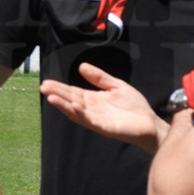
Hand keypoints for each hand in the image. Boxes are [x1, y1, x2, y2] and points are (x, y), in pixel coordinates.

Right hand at [40, 63, 166, 153]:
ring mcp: (96, 119)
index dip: (60, 87)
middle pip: (70, 100)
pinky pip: (89, 120)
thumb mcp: (116, 86)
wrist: (150, 123)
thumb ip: (99, 78)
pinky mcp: (104, 127)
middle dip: (57, 94)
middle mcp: (91, 109)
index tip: (46, 82)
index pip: (72, 92)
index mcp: (93, 99)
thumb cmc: (134, 107)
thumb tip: (81, 66)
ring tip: (51, 98)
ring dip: (63, 105)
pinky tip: (72, 106)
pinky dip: (79, 114)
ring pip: (76, 112)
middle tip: (43, 87)